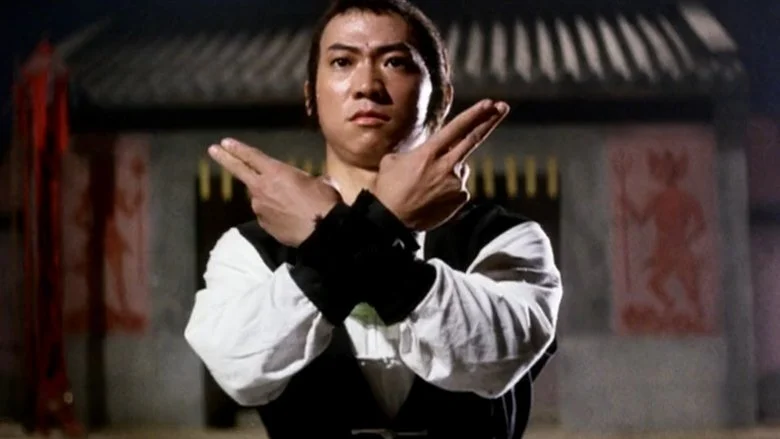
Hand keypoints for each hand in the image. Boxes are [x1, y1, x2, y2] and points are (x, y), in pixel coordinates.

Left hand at [208, 138, 340, 245]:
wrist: (323, 231)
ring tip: (291, 204)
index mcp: (276, 172)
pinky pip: (266, 214)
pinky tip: (289, 217)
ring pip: (259, 197)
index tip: (225, 142)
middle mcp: (262, 188)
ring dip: (268, 197)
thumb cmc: (323, 202)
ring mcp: (260, 207)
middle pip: (239, 170)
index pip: (251, 156)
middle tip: (212, 150)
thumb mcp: (319, 182)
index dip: (237, 148)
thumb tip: (317, 181)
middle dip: (224, 158)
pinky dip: (274, 213)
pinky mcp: (263, 224)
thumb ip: (306, 180)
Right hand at [373, 99, 509, 229]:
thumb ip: (415, 151)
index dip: (475, 114)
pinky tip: (432, 196)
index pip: (457, 128)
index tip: (490, 103)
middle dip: (490, 120)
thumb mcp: (393, 160)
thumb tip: (428, 150)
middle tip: (503, 106)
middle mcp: (446, 165)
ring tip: (426, 186)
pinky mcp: (461, 198)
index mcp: (429, 152)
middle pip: (474, 138)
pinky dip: (449, 188)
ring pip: (460, 167)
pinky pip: (459, 186)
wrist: (392, 221)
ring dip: (449, 170)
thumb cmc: (389, 189)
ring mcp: (456, 182)